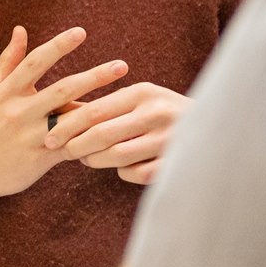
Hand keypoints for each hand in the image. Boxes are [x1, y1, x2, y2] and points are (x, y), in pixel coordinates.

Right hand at [0, 26, 128, 214]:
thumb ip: (8, 61)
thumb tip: (21, 29)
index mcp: (6, 92)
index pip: (35, 63)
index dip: (58, 46)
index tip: (81, 32)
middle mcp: (19, 112)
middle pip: (61, 90)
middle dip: (93, 77)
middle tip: (121, 65)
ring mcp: (31, 136)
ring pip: (71, 121)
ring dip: (100, 109)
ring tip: (127, 100)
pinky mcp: (41, 158)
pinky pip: (73, 146)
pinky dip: (93, 138)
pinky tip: (115, 131)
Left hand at [45, 81, 187, 184]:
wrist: (218, 129)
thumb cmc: (164, 114)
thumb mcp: (141, 100)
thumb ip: (106, 106)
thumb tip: (58, 113)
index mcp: (144, 93)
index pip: (94, 110)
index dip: (66, 126)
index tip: (48, 137)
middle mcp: (157, 113)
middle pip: (101, 134)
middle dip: (76, 145)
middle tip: (63, 152)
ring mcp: (169, 139)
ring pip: (116, 156)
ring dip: (95, 160)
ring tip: (88, 158)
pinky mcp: (175, 163)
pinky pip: (134, 173)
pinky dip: (123, 172)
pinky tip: (122, 166)